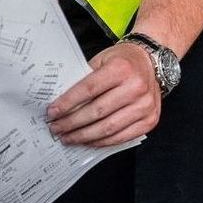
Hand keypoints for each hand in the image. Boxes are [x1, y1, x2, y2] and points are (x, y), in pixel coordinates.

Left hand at [46, 41, 160, 146]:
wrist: (150, 63)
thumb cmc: (122, 62)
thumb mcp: (100, 61)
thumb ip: (83, 79)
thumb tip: (59, 103)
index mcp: (121, 69)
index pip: (88, 90)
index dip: (67, 103)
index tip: (52, 113)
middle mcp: (136, 87)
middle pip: (97, 112)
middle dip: (71, 123)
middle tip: (56, 128)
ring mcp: (145, 106)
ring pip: (108, 128)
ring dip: (84, 136)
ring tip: (68, 137)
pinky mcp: (150, 120)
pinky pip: (122, 137)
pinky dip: (102, 141)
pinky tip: (87, 140)